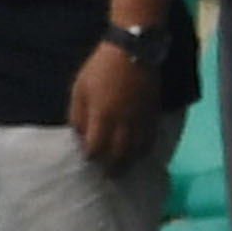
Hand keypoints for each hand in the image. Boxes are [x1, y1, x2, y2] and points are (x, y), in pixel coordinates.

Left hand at [68, 41, 156, 170]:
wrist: (132, 53)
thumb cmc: (100, 69)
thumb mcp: (79, 88)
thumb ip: (78, 114)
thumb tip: (79, 135)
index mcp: (102, 115)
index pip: (96, 146)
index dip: (92, 156)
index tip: (88, 160)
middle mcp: (123, 123)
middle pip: (119, 154)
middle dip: (113, 167)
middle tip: (108, 177)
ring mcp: (141, 121)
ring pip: (137, 151)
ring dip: (130, 163)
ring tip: (124, 170)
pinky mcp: (153, 117)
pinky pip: (151, 141)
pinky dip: (144, 152)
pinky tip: (140, 155)